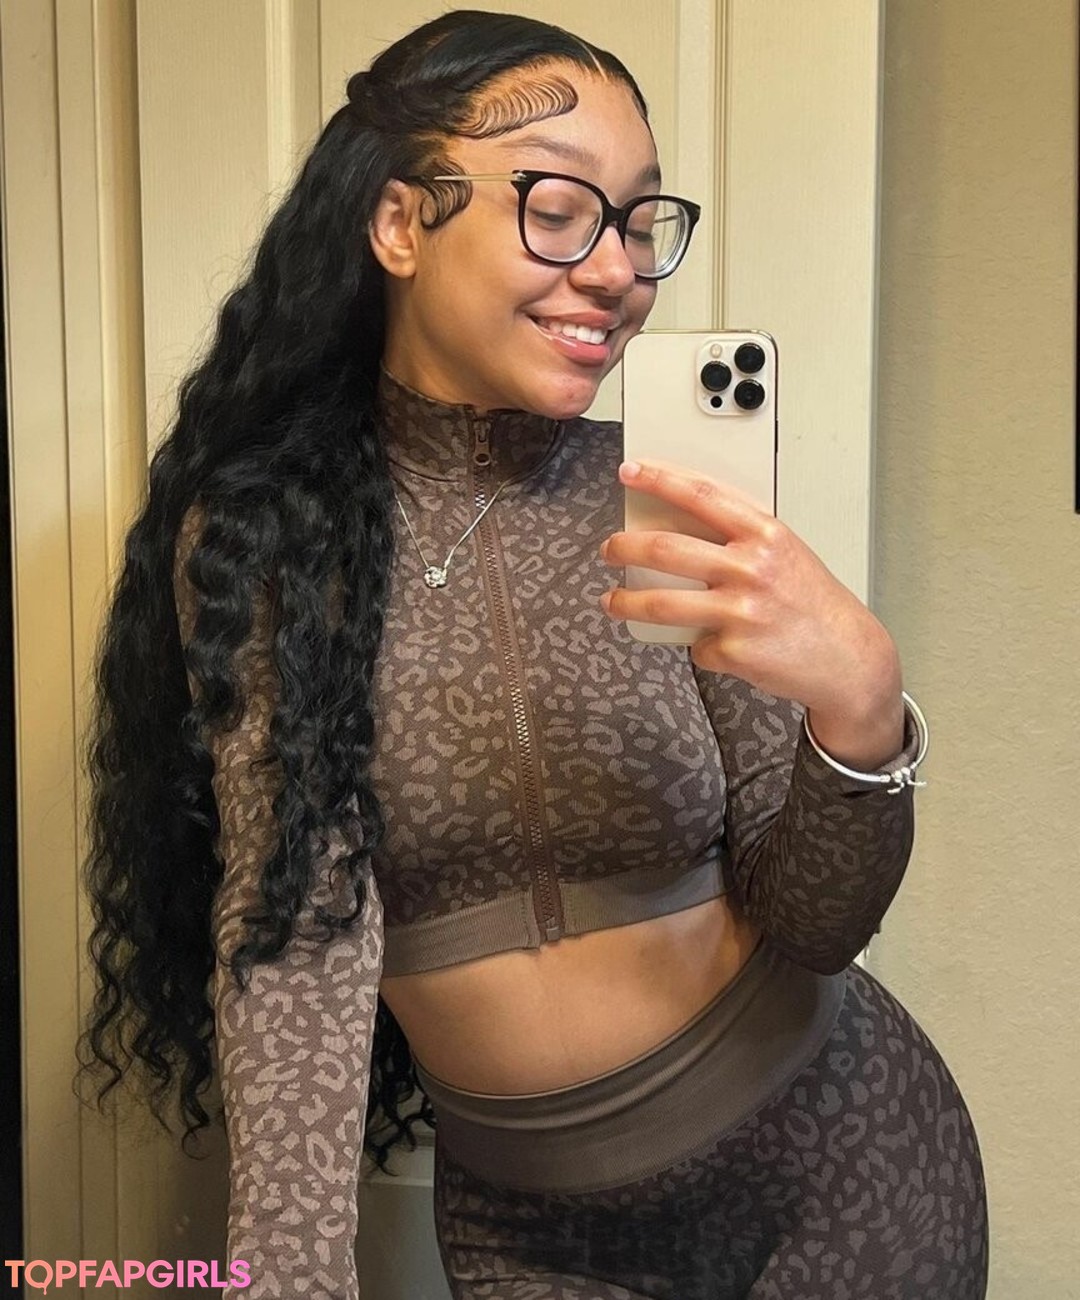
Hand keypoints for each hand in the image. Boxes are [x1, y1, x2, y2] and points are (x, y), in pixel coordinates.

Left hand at [599, 459, 904, 766]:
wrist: (849, 657)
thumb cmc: (814, 603)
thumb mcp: (785, 553)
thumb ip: (741, 539)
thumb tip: (683, 529)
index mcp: (765, 535)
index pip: (701, 495)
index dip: (659, 479)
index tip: (630, 472)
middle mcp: (751, 568)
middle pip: (666, 550)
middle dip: (625, 547)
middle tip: (610, 549)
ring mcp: (740, 611)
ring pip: (662, 603)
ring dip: (627, 601)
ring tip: (613, 600)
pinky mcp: (733, 650)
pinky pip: (696, 645)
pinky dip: (700, 645)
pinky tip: (717, 643)